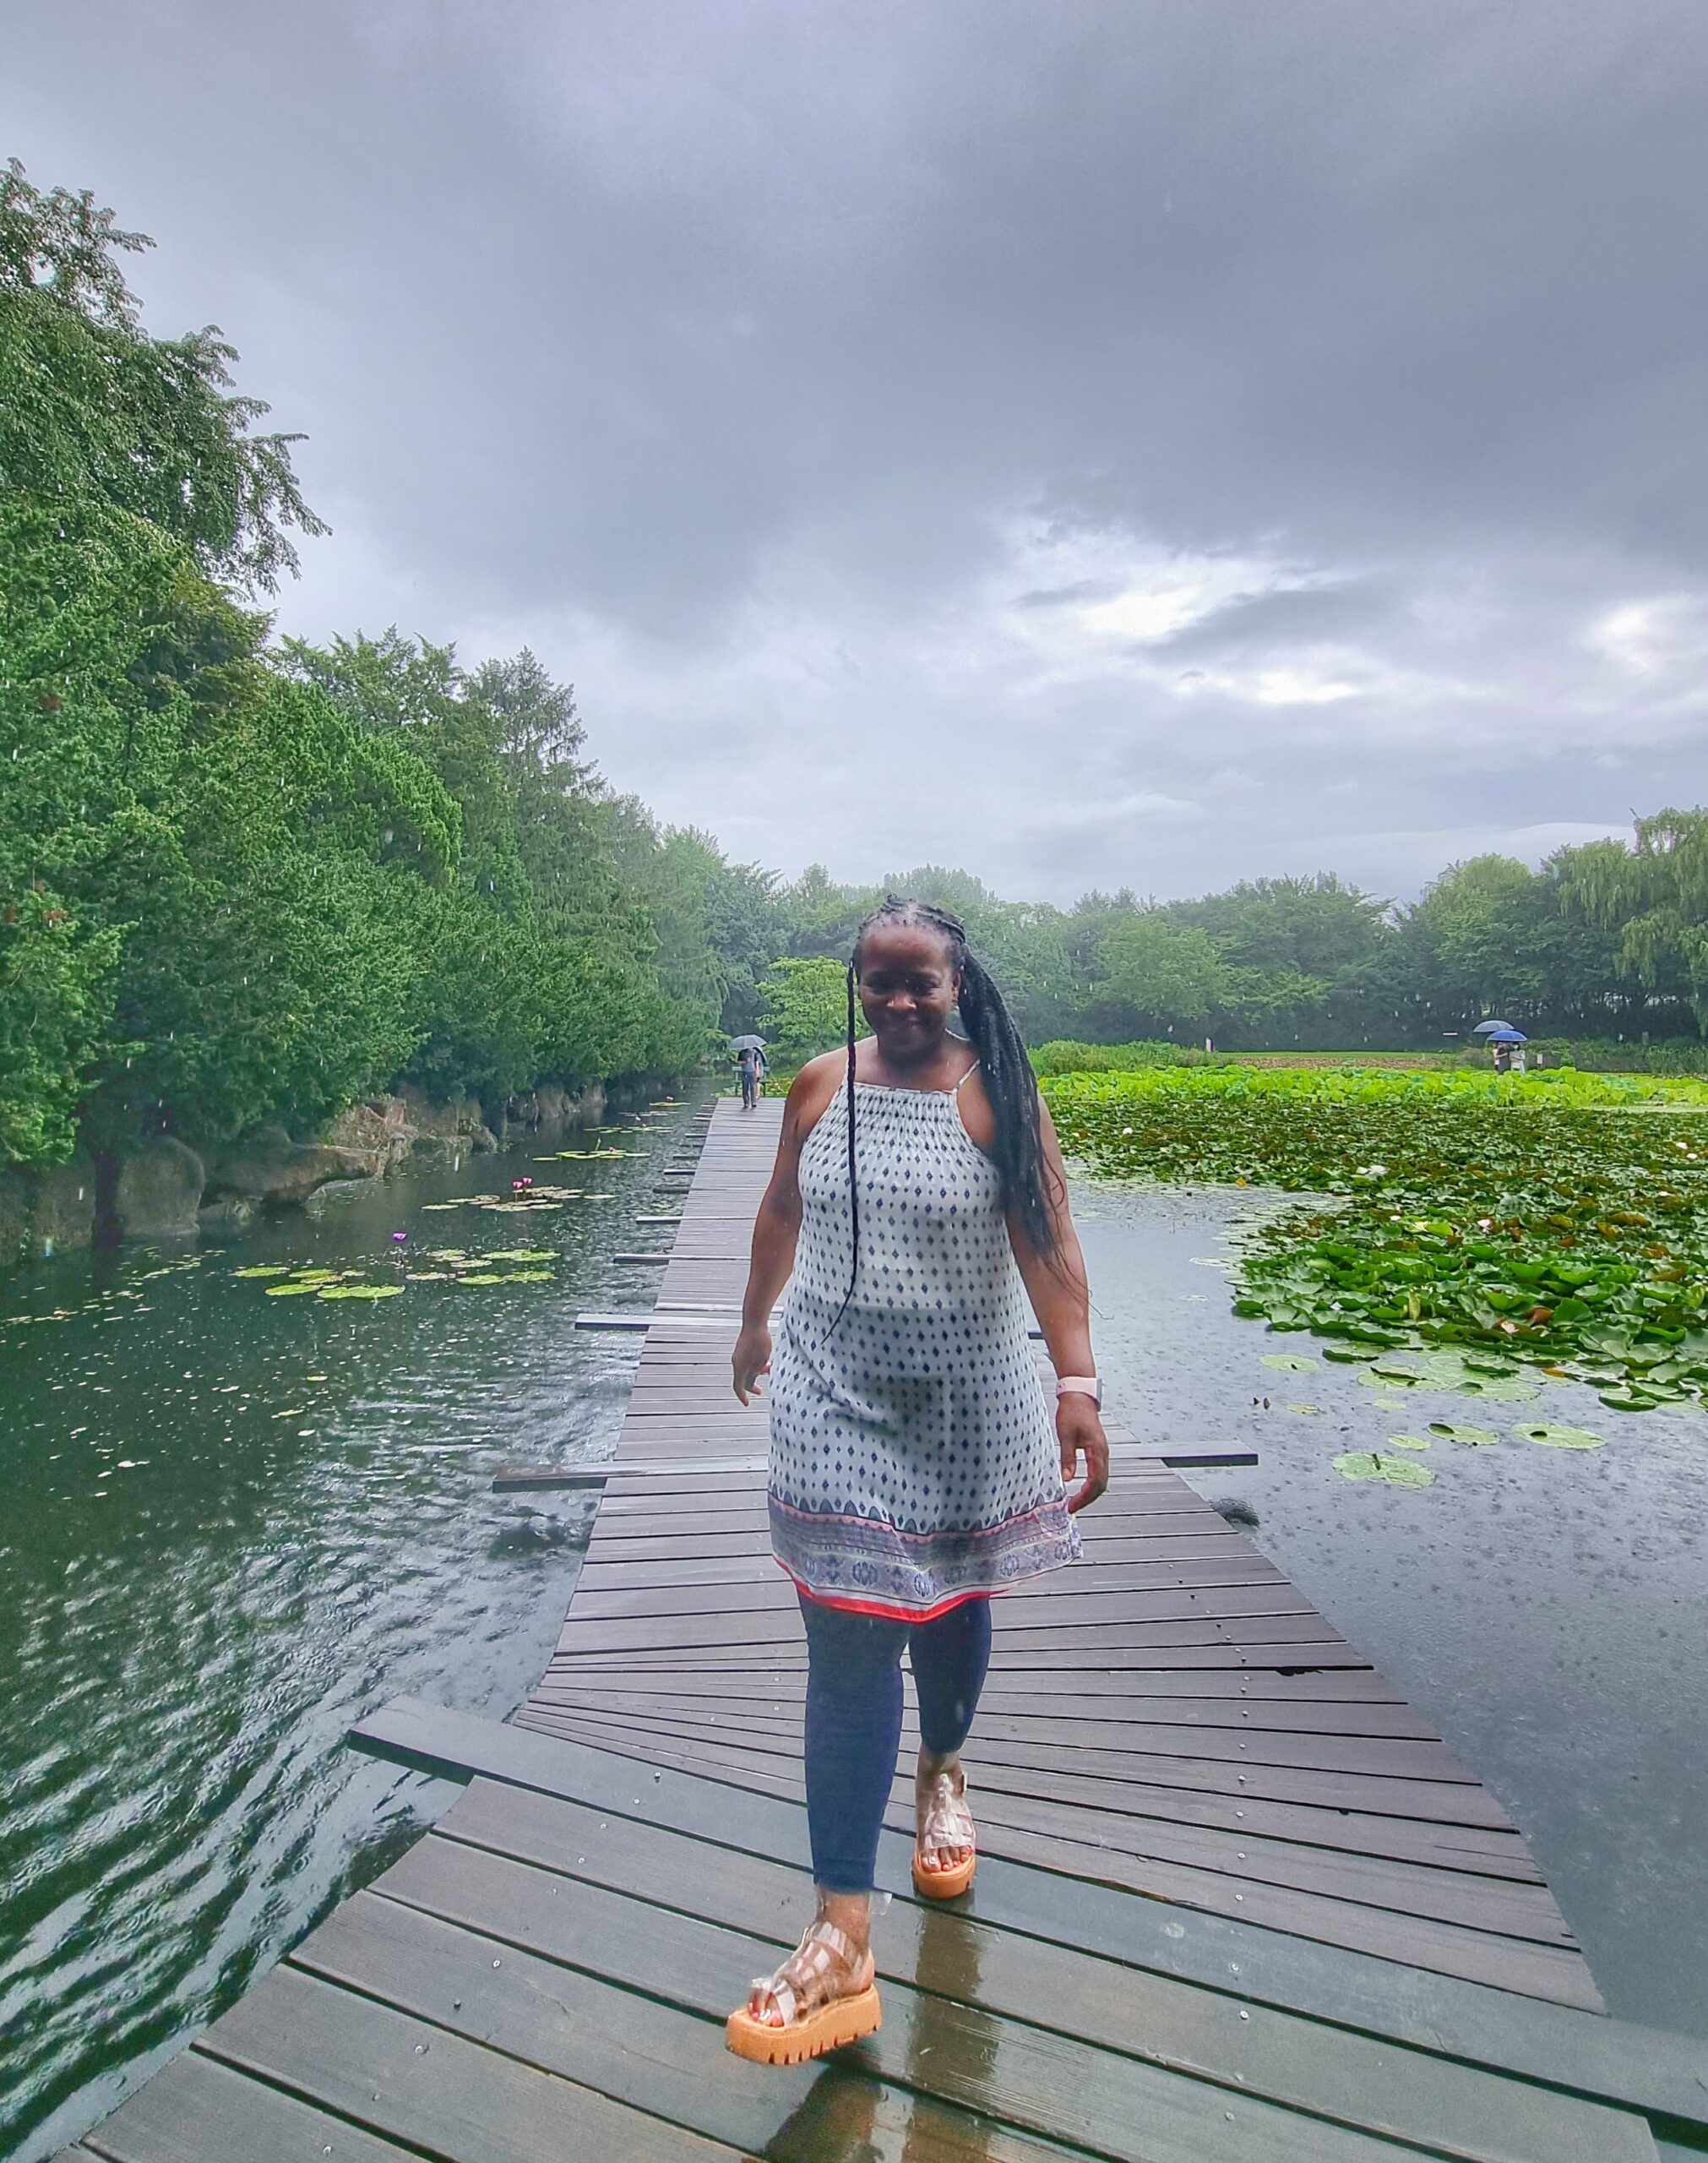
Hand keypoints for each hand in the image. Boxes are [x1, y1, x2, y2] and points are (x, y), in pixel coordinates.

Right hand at [733, 1323, 771, 1404]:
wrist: (755, 1321)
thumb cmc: (759, 1340)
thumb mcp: (761, 1361)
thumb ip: (755, 1373)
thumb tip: (752, 1380)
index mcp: (740, 1367)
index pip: (738, 1387)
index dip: (743, 1396)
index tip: (747, 1403)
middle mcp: (737, 1362)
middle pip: (743, 1379)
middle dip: (752, 1385)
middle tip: (761, 1391)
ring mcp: (739, 1354)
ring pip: (746, 1369)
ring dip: (756, 1373)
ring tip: (768, 1369)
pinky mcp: (742, 1348)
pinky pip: (748, 1361)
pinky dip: (755, 1365)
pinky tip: (766, 1360)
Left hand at [1056, 1393, 1108, 1513]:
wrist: (1079, 1396)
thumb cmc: (1073, 1411)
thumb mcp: (1066, 1436)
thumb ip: (1067, 1458)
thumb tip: (1067, 1479)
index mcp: (1097, 1450)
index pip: (1095, 1482)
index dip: (1084, 1497)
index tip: (1072, 1506)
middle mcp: (1103, 1453)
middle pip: (1101, 1484)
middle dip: (1088, 1499)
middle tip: (1073, 1507)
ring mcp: (1102, 1452)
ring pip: (1101, 1479)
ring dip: (1090, 1492)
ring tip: (1076, 1501)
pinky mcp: (1098, 1450)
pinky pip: (1098, 1472)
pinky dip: (1091, 1483)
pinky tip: (1081, 1487)